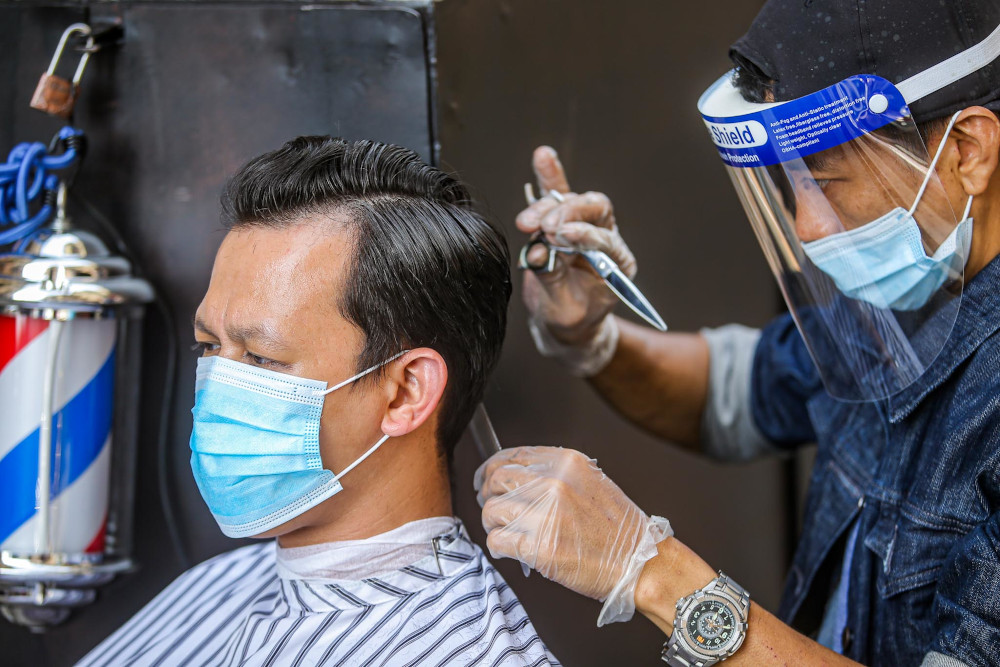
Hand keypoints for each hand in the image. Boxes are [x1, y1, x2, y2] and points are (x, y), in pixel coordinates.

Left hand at [475, 446, 670, 624]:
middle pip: (496, 480)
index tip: (485, 480)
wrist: (640, 563)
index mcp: (566, 463)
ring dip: (494, 524)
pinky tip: (511, 550)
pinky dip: (499, 547)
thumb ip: (553, 474)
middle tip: (494, 510)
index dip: (491, 469)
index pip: (511, 456)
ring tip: (508, 533)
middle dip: (489, 496)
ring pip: (492, 511)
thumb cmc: (619, 529)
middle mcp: (553, 483)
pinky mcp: (538, 547)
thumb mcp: (590, 482)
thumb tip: (514, 476)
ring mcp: (545, 514)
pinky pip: (497, 541)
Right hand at [518, 147, 636, 346]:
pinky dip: (549, 178)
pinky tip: (543, 156)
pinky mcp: (560, 223)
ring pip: (571, 204)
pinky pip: (557, 196)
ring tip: (526, 222)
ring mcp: (582, 228)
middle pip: (593, 211)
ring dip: (547, 208)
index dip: (584, 235)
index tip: (561, 235)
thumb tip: (537, 254)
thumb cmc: (570, 319)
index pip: (604, 239)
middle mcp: (604, 239)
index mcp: (617, 263)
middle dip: (567, 215)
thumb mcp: (564, 309)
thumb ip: (553, 279)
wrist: (563, 323)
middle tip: (544, 228)